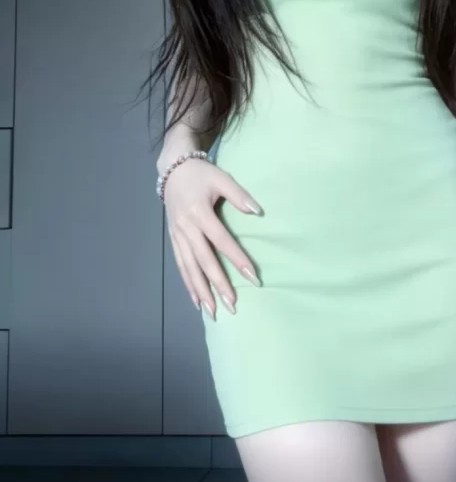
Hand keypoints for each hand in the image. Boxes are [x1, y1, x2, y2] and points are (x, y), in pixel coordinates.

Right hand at [162, 158, 262, 318]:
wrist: (172, 169)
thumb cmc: (201, 174)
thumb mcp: (221, 177)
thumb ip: (239, 194)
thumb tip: (258, 212)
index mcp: (199, 213)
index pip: (221, 241)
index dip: (237, 259)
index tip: (253, 277)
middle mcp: (186, 228)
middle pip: (203, 260)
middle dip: (218, 284)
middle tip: (232, 305)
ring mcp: (177, 236)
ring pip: (189, 268)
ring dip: (201, 291)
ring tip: (213, 311)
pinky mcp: (173, 240)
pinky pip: (181, 265)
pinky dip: (188, 284)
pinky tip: (196, 300)